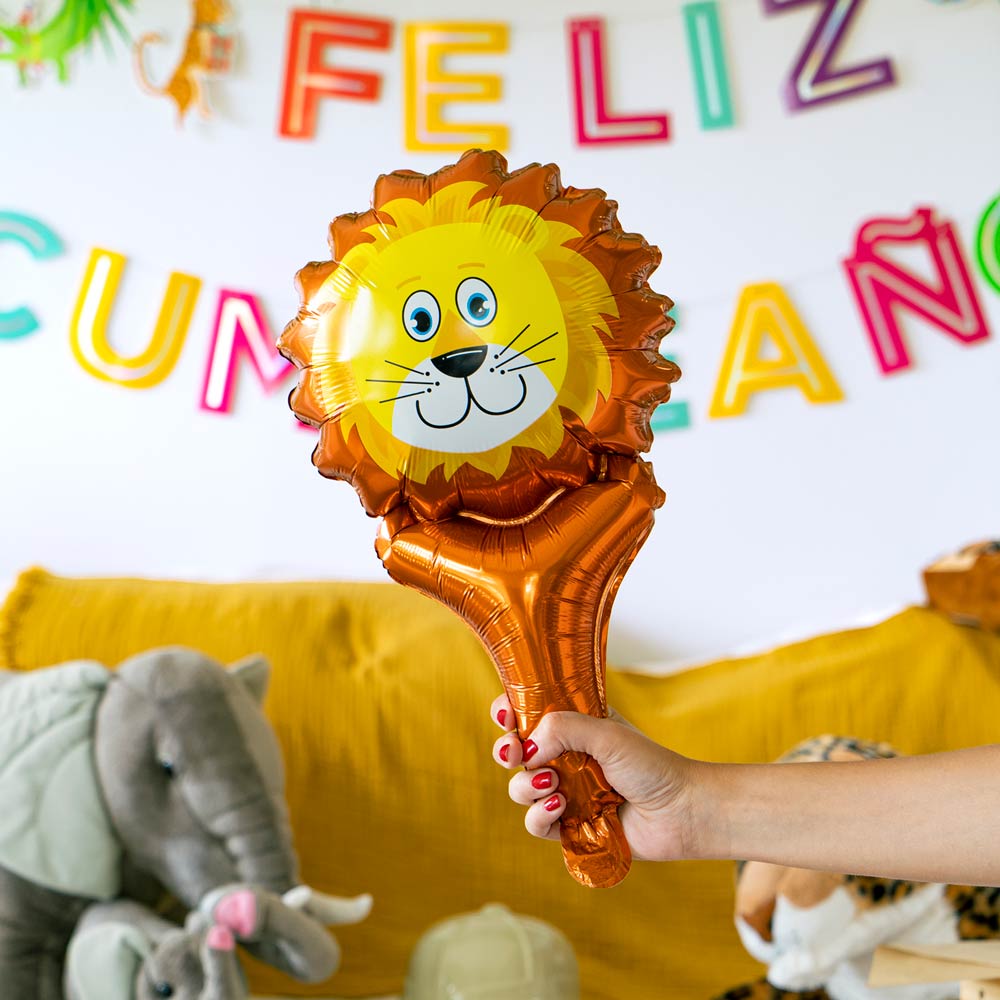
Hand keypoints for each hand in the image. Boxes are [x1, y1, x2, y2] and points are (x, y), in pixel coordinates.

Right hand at [490, 694, 705, 862]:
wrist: (680, 812)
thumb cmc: (652, 765)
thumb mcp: (606, 732)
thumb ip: (564, 728)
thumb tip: (527, 746)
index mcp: (574, 726)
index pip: (528, 713)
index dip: (509, 713)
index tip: (505, 716)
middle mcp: (565, 757)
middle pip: (515, 751)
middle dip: (506, 750)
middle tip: (514, 752)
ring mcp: (566, 792)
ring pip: (520, 787)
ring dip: (526, 785)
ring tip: (554, 782)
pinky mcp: (569, 826)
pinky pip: (535, 823)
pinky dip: (538, 815)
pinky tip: (559, 808)